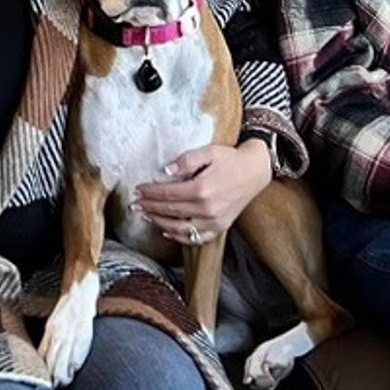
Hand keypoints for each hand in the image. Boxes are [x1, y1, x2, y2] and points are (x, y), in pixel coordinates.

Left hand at [135, 139, 271, 244]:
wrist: (255, 171)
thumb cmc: (230, 159)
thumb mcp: (209, 151)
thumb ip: (186, 160)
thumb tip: (166, 170)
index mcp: (202, 189)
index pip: (168, 193)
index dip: (150, 192)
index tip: (137, 190)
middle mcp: (207, 209)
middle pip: (170, 210)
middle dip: (149, 207)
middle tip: (134, 205)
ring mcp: (214, 221)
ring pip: (179, 227)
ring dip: (158, 222)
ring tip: (145, 215)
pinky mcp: (219, 228)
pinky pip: (195, 238)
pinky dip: (178, 236)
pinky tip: (165, 229)